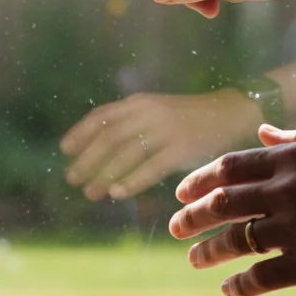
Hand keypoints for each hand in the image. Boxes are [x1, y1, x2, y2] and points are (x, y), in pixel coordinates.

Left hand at [60, 90, 262, 200]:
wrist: (231, 113)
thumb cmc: (188, 117)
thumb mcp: (156, 110)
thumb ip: (131, 122)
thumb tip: (98, 146)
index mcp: (140, 102)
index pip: (102, 116)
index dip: (81, 132)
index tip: (64, 150)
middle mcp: (150, 112)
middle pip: (109, 136)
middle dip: (87, 159)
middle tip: (71, 179)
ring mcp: (167, 129)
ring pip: (127, 153)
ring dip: (104, 174)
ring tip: (90, 192)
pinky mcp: (183, 147)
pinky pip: (152, 166)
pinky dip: (132, 180)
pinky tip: (118, 193)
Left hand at [169, 125, 295, 295]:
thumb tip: (262, 130)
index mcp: (292, 159)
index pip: (228, 167)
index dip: (198, 181)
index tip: (182, 194)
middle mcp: (286, 191)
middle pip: (221, 203)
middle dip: (191, 217)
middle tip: (176, 228)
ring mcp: (295, 228)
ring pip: (234, 241)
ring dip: (208, 252)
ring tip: (195, 259)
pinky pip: (261, 276)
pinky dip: (240, 283)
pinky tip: (229, 288)